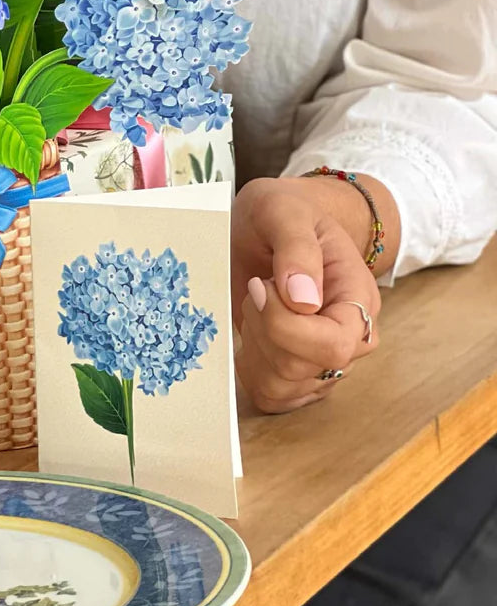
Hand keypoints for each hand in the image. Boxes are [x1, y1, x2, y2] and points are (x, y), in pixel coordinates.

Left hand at [232, 176, 382, 412]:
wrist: (276, 223)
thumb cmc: (285, 213)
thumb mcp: (285, 210)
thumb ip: (297, 248)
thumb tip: (303, 301)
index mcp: (358, 298)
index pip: (335, 344)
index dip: (287, 325)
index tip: (260, 285)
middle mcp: (348, 339)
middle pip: (300, 367)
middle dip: (262, 325)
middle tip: (257, 285)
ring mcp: (322, 362)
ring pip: (280, 387)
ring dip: (252, 345)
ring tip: (257, 304)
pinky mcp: (295, 375)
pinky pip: (269, 395)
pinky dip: (248, 367)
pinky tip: (250, 330)